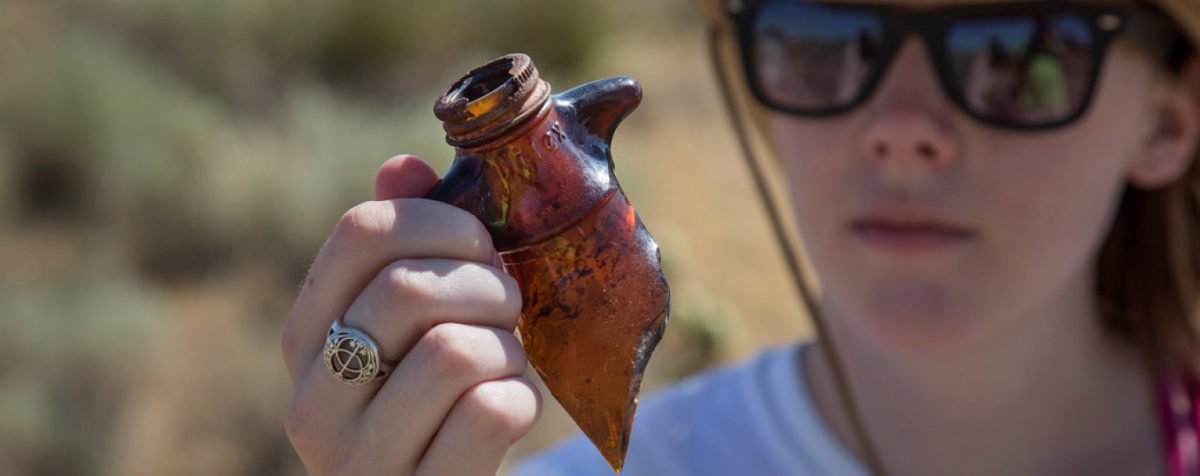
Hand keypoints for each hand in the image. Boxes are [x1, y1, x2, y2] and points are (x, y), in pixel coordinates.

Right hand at [282, 155, 540, 475]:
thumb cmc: (434, 404)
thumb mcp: (412, 327)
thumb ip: (405, 249)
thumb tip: (403, 166)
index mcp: (306, 338)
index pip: (361, 232)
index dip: (442, 221)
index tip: (479, 245)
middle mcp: (312, 400)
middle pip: (410, 289)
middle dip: (487, 287)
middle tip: (507, 309)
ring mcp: (358, 459)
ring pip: (455, 352)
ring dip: (507, 350)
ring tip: (505, 366)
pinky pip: (490, 412)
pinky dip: (522, 402)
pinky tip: (510, 413)